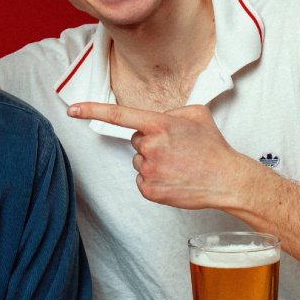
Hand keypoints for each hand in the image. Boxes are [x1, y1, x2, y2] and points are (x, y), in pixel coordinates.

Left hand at [67, 102, 256, 210]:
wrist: (227, 179)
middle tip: (176, 149)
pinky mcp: (150, 190)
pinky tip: (174, 178)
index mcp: (159, 124)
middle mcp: (150, 146)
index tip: (72, 109)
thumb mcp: (195, 113)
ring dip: (154, 161)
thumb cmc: (213, 145)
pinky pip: (142, 180)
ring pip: (139, 161)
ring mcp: (149, 170)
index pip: (118, 115)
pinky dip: (154, 179)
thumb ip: (169, 111)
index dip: (92, 110)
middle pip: (135, 140)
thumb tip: (154, 119)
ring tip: (179, 165)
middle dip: (151, 142)